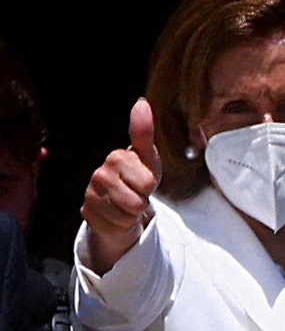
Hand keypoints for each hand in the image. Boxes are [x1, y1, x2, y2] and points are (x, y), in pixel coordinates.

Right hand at [81, 97, 161, 273]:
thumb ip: (144, 131)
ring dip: (132, 213)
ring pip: (127, 216)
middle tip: (135, 192)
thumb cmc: (139, 174)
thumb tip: (141, 103)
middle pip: (138, 202)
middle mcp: (99, 174)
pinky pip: (116, 227)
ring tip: (127, 201)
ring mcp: (90, 194)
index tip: (143, 177)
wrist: (122, 199)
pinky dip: (121, 224)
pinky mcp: (87, 213)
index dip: (151, 184)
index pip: (148, 182)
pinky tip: (115, 213)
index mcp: (116, 157)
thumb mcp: (148, 155)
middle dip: (142, 200)